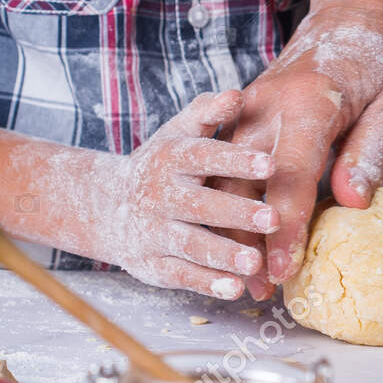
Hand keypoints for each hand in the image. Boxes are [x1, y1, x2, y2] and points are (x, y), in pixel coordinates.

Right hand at [88, 90, 278, 298]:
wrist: (107, 207)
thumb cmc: (164, 166)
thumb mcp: (179, 134)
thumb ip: (207, 114)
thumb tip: (235, 93)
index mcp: (170, 159)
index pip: (203, 156)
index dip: (235, 159)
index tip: (271, 163)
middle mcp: (159, 196)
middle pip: (200, 205)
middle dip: (236, 213)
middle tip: (274, 219)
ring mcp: (154, 232)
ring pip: (191, 245)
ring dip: (223, 254)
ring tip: (256, 263)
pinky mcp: (153, 265)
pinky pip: (181, 275)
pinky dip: (207, 284)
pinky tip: (236, 289)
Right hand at [223, 0, 382, 294]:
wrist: (357, 12)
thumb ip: (368, 155)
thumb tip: (352, 204)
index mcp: (309, 101)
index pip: (292, 176)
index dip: (287, 228)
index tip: (284, 270)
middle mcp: (269, 103)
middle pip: (248, 182)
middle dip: (251, 240)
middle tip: (260, 292)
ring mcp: (252, 106)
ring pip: (230, 176)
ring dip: (235, 227)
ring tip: (247, 277)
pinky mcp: (247, 112)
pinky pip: (230, 162)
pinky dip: (232, 200)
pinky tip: (239, 237)